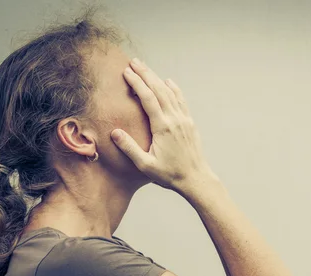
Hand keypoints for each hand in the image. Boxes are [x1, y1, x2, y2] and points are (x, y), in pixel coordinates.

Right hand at [110, 58, 214, 191]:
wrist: (195, 179)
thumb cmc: (169, 175)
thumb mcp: (146, 165)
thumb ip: (130, 148)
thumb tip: (115, 132)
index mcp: (163, 127)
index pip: (148, 98)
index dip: (137, 83)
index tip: (126, 72)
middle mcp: (175, 119)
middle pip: (159, 90)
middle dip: (145, 74)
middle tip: (133, 62)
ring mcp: (184, 120)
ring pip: (170, 93)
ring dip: (157, 78)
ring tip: (145, 68)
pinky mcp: (189, 123)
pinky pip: (181, 100)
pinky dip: (173, 89)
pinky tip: (168, 81)